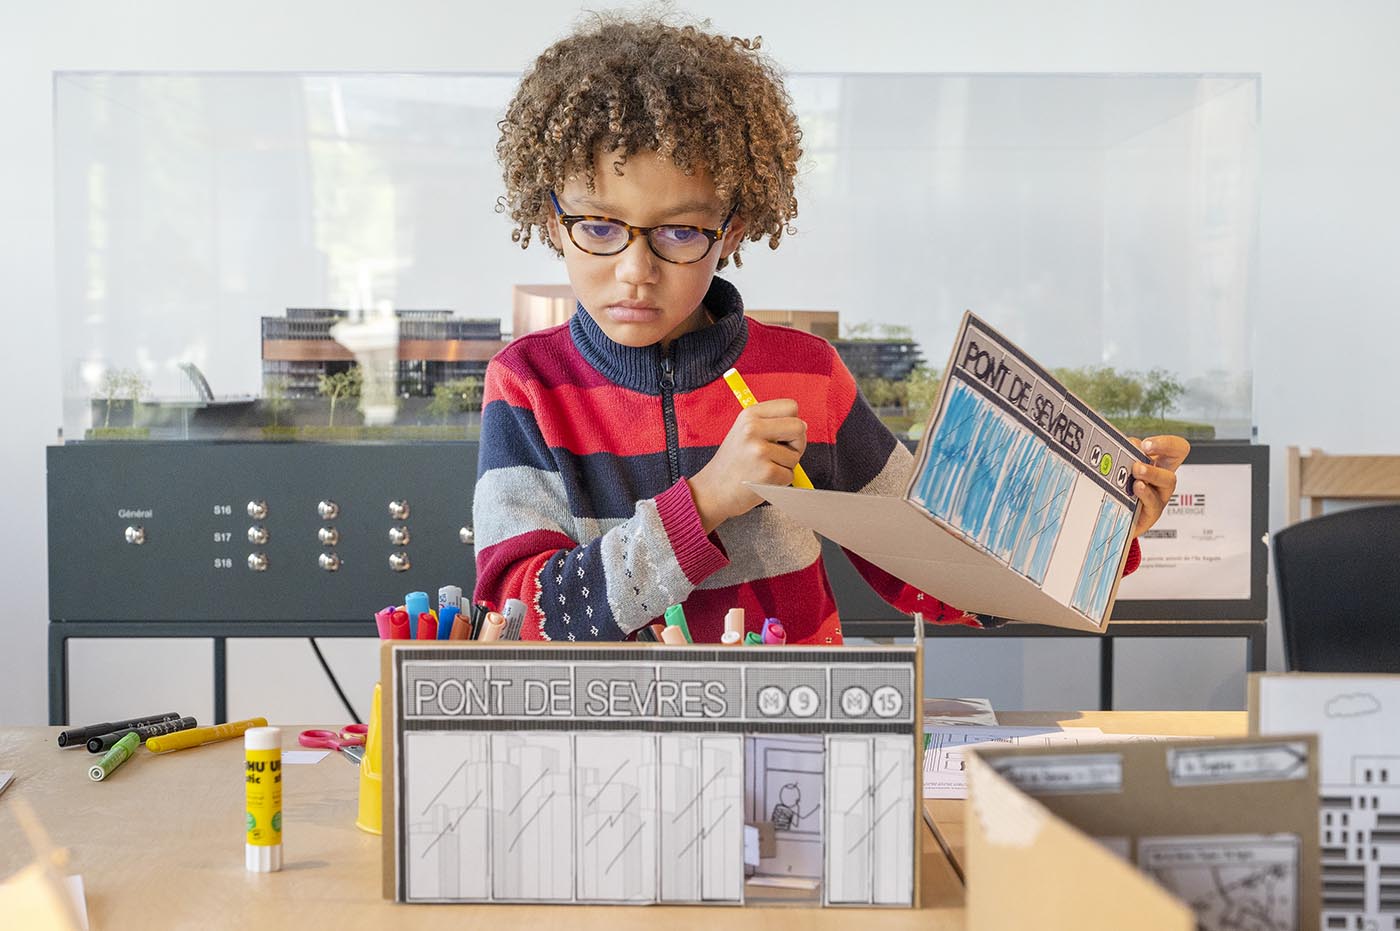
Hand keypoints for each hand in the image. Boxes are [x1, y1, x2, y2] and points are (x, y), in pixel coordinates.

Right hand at [688, 398, 807, 531]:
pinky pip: (790, 475)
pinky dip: (780, 481)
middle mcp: (753, 429)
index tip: (781, 434)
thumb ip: (771, 423)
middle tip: (777, 454)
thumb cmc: (733, 462)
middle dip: (796, 443)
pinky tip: (762, 480)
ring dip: (785, 465)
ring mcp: (760, 451)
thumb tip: (803, 425)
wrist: (712, 490)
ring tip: (763, 467)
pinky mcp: (767, 472)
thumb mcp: (744, 431)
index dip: (791, 421)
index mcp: (750, 414)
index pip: (791, 406)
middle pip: (799, 427)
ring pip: (796, 455)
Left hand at [1127, 434, 1190, 537]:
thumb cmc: (1120, 493)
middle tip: (1144, 448)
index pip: (1174, 447)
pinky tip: (1136, 487)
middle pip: (1178, 456)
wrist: (1113, 522)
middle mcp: (1161, 477)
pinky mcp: (1151, 513)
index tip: (1146, 444)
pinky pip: (1153, 502)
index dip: (1166, 442)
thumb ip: (1124, 455)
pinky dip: (1146, 493)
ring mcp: (1159, 495)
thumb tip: (1128, 445)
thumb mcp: (1121, 471)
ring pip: (1168, 480)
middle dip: (1163, 446)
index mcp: (1156, 463)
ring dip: (1152, 472)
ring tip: (1137, 469)